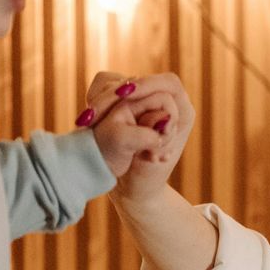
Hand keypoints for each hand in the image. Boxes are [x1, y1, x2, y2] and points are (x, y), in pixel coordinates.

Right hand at [81, 72, 196, 196]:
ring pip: (119, 83)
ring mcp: (143, 101)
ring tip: (86, 120)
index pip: (168, 84)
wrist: (129, 188)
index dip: (147, 85)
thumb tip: (159, 118)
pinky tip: (87, 119)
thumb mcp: (149, 163)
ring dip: (100, 98)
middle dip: (113, 95)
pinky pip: (105, 89)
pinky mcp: (123, 103)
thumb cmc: (143, 180)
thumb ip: (151, 140)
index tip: (124, 94)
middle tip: (93, 112)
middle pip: (139, 81)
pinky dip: (95, 100)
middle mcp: (164, 103)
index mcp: (182, 113)